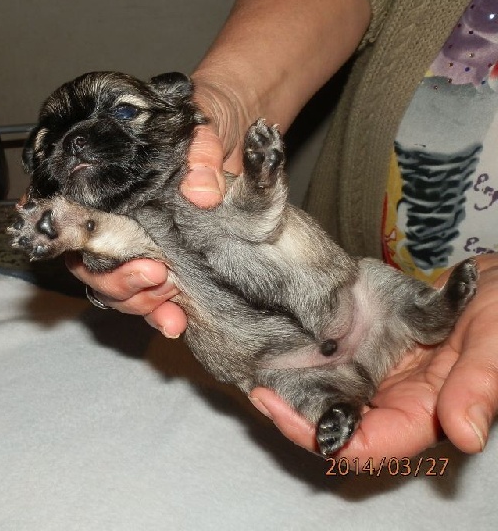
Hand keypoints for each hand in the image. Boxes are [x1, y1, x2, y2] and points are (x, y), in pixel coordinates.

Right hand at [67, 75, 249, 333]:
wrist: (237, 140)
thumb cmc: (207, 127)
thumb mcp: (206, 131)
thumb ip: (202, 154)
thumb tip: (202, 192)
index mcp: (103, 181)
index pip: (60, 208)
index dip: (54, 232)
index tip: (69, 247)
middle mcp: (109, 217)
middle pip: (83, 261)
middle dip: (115, 279)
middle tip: (156, 273)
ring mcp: (131, 245)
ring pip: (108, 288)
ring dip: (135, 302)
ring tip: (170, 303)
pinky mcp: (158, 266)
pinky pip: (144, 300)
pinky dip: (156, 315)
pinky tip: (175, 321)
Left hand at [249, 254, 497, 457]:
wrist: (496, 280)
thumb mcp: (495, 340)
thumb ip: (479, 385)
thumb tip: (465, 437)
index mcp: (424, 412)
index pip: (366, 446)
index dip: (319, 438)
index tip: (277, 410)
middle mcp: (393, 401)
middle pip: (333, 426)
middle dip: (290, 413)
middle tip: (254, 385)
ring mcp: (377, 376)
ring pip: (325, 396)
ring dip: (291, 387)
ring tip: (255, 364)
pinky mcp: (368, 350)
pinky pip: (330, 363)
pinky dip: (303, 358)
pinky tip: (277, 340)